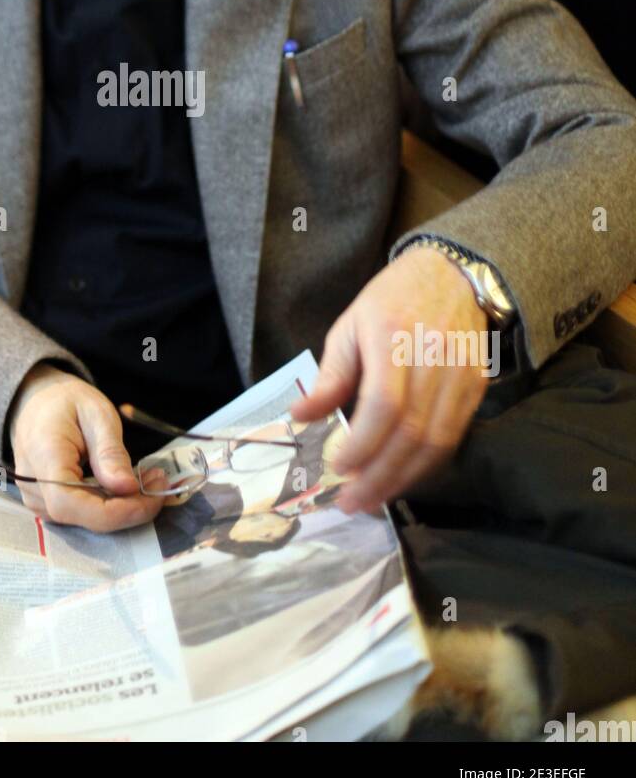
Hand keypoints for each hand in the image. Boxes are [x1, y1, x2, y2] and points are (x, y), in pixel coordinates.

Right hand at [6, 364, 165, 531]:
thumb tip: (128, 488)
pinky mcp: (46, 505)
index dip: (113, 511)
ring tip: (146, 477)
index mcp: (43, 456)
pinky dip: (109, 505)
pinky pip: (81, 515)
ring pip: (84, 521)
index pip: (69, 502)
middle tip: (159, 481)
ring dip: (122, 508)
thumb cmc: (67, 403)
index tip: (152, 497)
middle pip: (81, 517)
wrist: (38, 403)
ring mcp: (35, 498)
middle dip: (128, 508)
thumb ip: (110, 452)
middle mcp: (32, 485)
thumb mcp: (97, 414)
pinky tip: (125, 486)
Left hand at [292, 247, 491, 513]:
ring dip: (402, 479)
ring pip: (436, 443)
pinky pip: (452, 439)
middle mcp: (433, 359)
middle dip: (379, 475)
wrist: (454, 275)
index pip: (385, 403)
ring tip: (372, 499)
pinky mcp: (476, 389)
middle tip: (351, 502)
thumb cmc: (392, 299)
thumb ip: (330, 376)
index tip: (337, 467)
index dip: (363, 443)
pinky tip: (401, 477)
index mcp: (394, 337)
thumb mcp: (350, 326)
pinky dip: (426, 466)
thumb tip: (301, 418)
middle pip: (411, 432)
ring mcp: (461, 376)